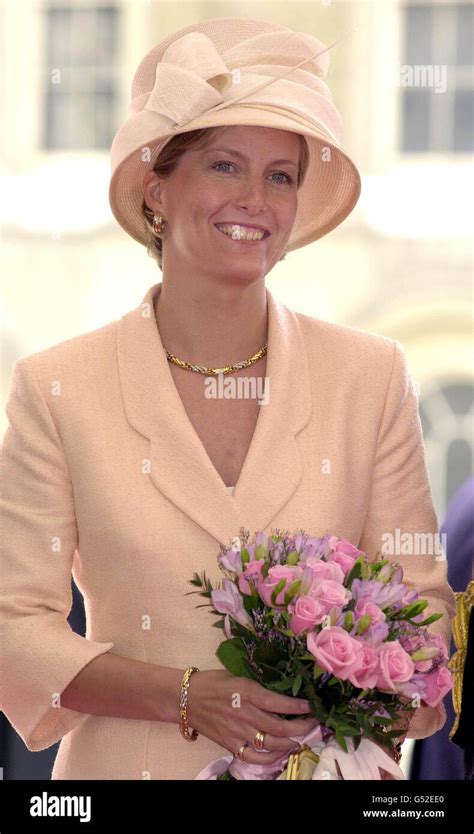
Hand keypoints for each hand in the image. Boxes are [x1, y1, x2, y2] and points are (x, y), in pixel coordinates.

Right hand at [186, 670, 319, 764]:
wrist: (186, 698)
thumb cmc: (213, 682)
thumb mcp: (239, 677)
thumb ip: (258, 688)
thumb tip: (282, 695)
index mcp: (247, 692)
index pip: (279, 703)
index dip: (298, 707)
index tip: (311, 707)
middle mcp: (245, 713)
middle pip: (279, 727)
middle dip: (301, 728)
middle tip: (313, 725)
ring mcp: (237, 732)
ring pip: (270, 745)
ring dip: (290, 744)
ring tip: (299, 740)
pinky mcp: (230, 744)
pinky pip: (254, 756)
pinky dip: (270, 758)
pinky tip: (279, 753)